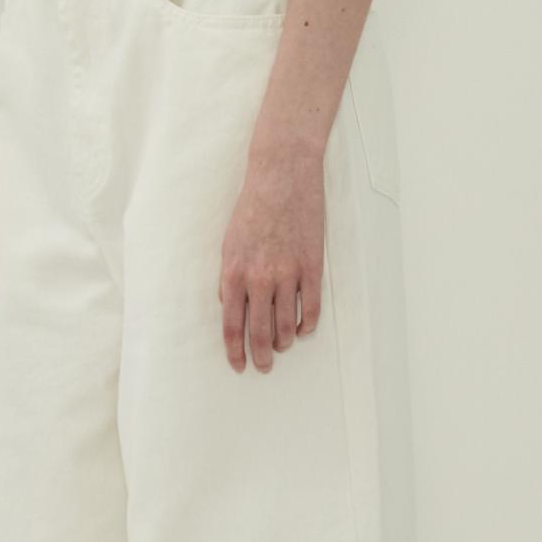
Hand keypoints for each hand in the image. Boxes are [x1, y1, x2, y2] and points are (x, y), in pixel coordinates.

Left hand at [217, 133, 325, 373]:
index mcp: (234, 272)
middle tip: (263, 366)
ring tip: (282, 347)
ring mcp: (288, 273)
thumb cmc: (252, 207)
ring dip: (283, 341)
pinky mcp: (312, 266)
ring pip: (286, 324)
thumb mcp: (229, 242)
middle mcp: (259, 278)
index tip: (238, 365)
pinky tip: (303, 329)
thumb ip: (229, 277)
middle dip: (260, 356)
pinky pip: (310, 307)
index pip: (232, 325)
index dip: (235, 351)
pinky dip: (307, 324)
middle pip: (259, 332)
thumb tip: (231, 306)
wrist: (282, 176)